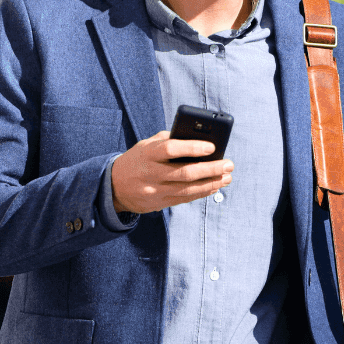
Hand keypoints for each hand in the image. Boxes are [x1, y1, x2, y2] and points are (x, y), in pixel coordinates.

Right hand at [111, 130, 232, 213]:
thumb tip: (199, 139)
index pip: (171, 149)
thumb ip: (169, 140)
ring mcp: (155, 191)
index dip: (193, 148)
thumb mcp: (147, 144)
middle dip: (211, 169)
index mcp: (147, 154)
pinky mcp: (159, 203)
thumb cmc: (138, 159)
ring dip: (211, 183)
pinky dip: (202, 193)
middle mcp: (151, 173)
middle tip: (229, 164)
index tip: (212, 146)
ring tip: (227, 177)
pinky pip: (184, 199)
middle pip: (185, 173)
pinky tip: (214, 187)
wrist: (114, 186)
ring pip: (188, 189)